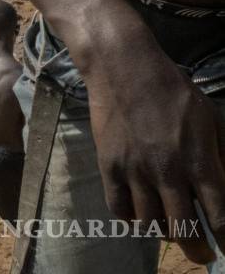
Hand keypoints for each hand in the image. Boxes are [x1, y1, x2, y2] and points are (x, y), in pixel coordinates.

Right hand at [83, 38, 224, 263]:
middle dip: (197, 251)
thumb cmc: (173, 90)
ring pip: (151, 224)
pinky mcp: (109, 166)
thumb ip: (220, 154)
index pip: (219, 217)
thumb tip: (222, 185)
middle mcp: (168, 172)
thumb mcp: (210, 118)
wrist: (123, 68)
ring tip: (171, 230)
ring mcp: (135, 171)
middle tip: (202, 256)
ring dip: (164, 232)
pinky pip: (119, 209)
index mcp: (199, 161)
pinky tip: (139, 215)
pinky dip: (131, 219)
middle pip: (184, 229)